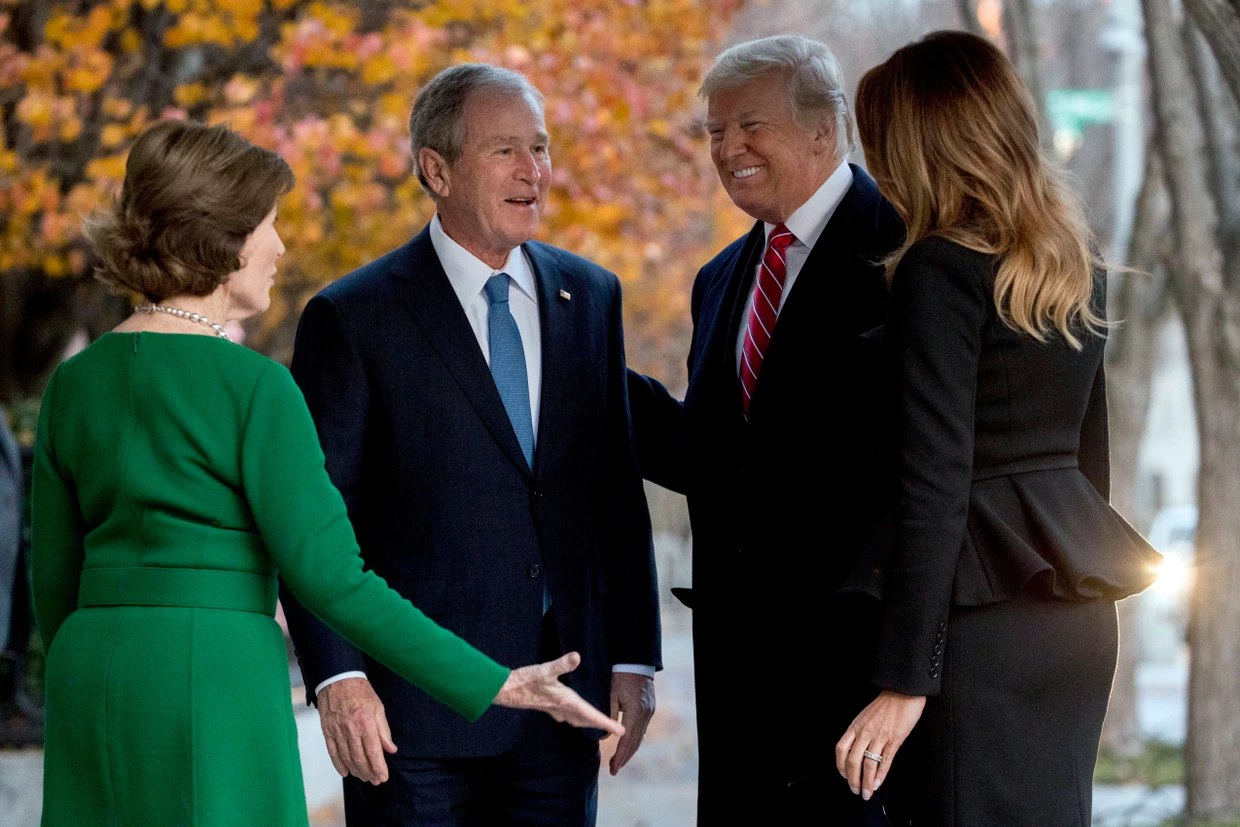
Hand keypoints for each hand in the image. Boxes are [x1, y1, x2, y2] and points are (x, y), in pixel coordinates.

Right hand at [316, 677, 396, 784]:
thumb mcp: (378, 708)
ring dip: (356, 771)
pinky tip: (345, 772)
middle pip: (360, 758)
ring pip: (347, 757)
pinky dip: (338, 764)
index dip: (379, 767)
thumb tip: (391, 749)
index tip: (383, 777)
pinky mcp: (327, 731)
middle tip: (375, 781)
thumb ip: (384, 731)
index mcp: (366, 722)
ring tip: (363, 777)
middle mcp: (351, 729)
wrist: (338, 679)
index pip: (374, 751)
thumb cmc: (361, 692)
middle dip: (368, 772)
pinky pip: (333, 752)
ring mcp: (337, 731)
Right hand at [494, 652, 624, 737]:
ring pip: (577, 720)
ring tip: (601, 724)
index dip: (606, 722)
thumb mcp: (544, 670)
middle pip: (586, 721)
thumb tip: (576, 657)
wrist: (506, 690)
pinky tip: (574, 714)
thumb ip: (561, 664)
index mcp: (566, 702)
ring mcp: (554, 709)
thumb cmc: (525, 680)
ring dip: (589, 723)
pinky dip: (577, 717)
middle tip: (616, 729)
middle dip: (601, 725)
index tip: (620, 730)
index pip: (591, 715)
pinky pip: (567, 716)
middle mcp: (562, 708)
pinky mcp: (548, 706)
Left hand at [608, 672, 655, 774]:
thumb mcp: (612, 695)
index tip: (613, 768)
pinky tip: (629, 745)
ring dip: (630, 750)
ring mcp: (649, 712)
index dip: (620, 756)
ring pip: (640, 737)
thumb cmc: (621, 676)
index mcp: (634, 712)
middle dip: (624, 758)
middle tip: (614, 770)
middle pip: (635, 742)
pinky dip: (635, 740)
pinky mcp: (650, 709)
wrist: (637, 662)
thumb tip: (603, 737)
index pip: (626, 740)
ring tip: (620, 761)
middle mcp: (645, 715)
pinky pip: (642, 729)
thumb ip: (608, 715)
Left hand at [835, 690, 925, 800]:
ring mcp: (879, 736)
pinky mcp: (894, 739)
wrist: (903, 692)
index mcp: (856, 726)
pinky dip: (880, 775)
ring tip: (867, 792)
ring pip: (868, 764)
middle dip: (853, 779)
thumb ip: (860, 732)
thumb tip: (857, 750)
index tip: (844, 776)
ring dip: (866, 782)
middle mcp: (865, 732)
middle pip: (853, 760)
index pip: (841, 749)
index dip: (840, 765)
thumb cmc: (886, 704)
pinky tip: (878, 783)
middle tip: (855, 790)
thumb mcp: (865, 716)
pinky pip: (885, 760)